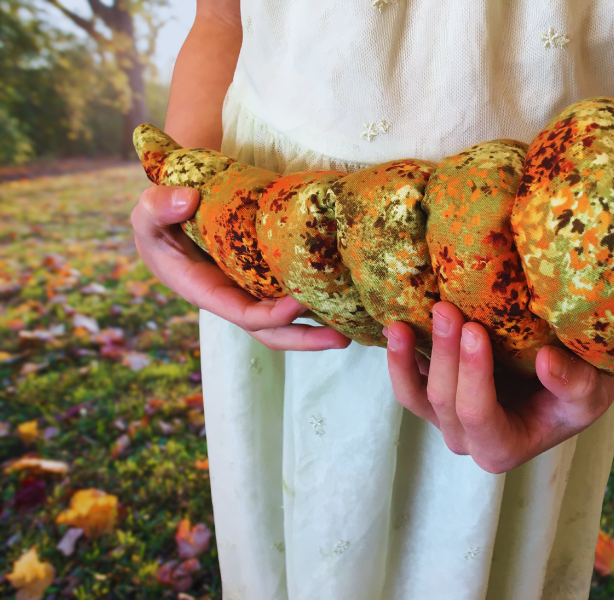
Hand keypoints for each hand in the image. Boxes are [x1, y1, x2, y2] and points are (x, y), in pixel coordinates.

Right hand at [131, 185, 350, 350]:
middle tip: (344, 339)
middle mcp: (233, 299)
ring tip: (355, 327)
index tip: (299, 303)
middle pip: (272, 331)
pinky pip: (292, 293)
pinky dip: (318, 300)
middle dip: (305, 339)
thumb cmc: (159, 220)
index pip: (243, 315)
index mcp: (207, 292)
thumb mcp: (147, 214)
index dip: (271, 315)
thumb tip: (185, 200)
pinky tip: (346, 298)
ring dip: (319, 326)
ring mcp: (252, 290)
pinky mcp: (267, 277)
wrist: (174, 214)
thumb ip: (158, 207)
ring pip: (288, 318)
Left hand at [385, 302, 613, 473]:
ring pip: (416, 395)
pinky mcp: (433, 395)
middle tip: (446, 308)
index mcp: (504, 447)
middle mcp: (468, 439)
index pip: (478, 414)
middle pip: (444, 400)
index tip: (474, 329)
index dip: (472, 374)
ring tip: (399, 326)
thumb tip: (546, 363)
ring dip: (404, 360)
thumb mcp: (593, 390)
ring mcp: (446, 419)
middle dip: (444, 354)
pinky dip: (400, 356)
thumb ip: (574, 384)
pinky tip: (395, 327)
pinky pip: (408, 380)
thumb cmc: (581, 388)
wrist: (569, 377)